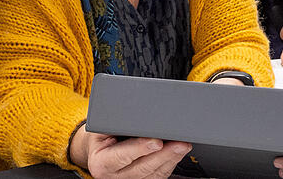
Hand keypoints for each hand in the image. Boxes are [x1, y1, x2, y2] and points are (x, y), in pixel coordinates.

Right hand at [69, 124, 190, 177]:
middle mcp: (114, 176)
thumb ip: (115, 123)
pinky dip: (170, 163)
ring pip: (154, 174)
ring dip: (171, 159)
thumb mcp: (101, 127)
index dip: (140, 148)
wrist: (98, 150)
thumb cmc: (102, 136)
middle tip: (180, 143)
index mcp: (101, 162)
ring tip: (184, 146)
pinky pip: (159, 175)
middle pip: (143, 168)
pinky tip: (178, 153)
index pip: (122, 156)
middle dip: (164, 154)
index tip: (157, 142)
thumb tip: (135, 111)